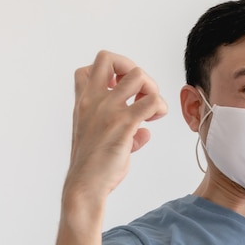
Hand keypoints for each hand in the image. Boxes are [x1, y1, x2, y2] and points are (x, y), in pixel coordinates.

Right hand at [64, 51, 167, 199]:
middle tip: (139, 92)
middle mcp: (94, 101)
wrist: (85, 186)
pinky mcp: (124, 124)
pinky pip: (152, 101)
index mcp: (83, 103)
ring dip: (151, 88)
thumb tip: (143, 133)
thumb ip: (120, 129)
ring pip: (138, 75)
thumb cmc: (92, 167)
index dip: (109, 74)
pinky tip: (155, 120)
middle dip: (131, 68)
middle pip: (109, 58)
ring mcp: (109, 110)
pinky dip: (161, 107)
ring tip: (151, 109)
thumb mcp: (97, 140)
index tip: (120, 93)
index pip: (87, 68)